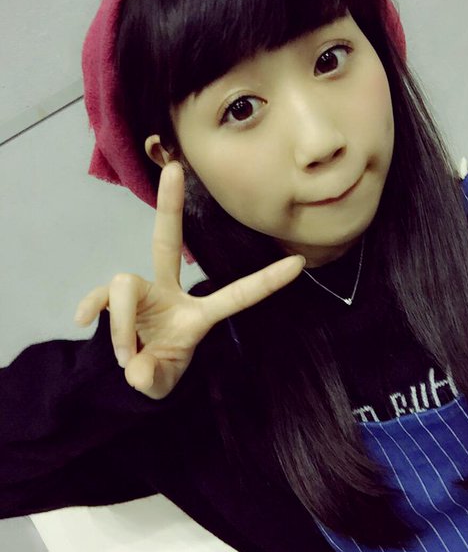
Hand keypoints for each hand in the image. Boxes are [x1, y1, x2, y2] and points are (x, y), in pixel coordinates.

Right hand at [73, 161, 305, 398]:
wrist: (131, 372)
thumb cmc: (158, 371)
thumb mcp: (161, 383)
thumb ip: (153, 380)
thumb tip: (137, 371)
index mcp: (198, 314)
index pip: (236, 296)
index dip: (265, 282)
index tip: (299, 262)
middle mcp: (169, 292)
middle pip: (166, 240)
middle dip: (169, 205)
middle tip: (173, 168)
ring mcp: (140, 291)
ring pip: (125, 284)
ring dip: (121, 325)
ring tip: (127, 356)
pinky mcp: (113, 297)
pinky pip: (100, 295)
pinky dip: (93, 309)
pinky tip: (84, 322)